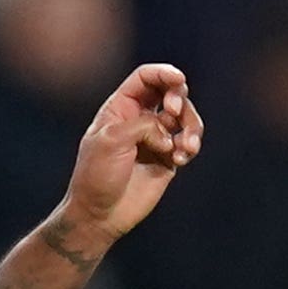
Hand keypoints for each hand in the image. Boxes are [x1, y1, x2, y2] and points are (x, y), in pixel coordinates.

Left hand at [64, 61, 201, 241]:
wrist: (99, 215)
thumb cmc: (96, 176)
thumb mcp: (112, 141)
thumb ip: (143, 125)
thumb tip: (167, 132)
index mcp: (120, 108)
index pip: (145, 78)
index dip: (164, 73)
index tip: (179, 79)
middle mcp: (140, 119)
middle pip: (171, 93)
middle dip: (179, 98)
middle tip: (173, 113)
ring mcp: (155, 139)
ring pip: (185, 118)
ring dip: (191, 126)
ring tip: (186, 146)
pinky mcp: (168, 160)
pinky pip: (188, 143)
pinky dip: (189, 146)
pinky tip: (180, 158)